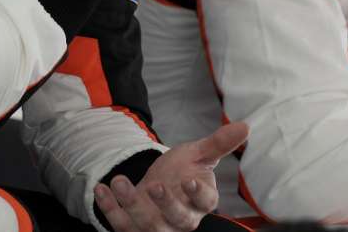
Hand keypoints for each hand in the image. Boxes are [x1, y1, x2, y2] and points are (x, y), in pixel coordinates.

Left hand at [94, 122, 248, 231]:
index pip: (204, 203)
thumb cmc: (182, 170)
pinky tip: (102, 189)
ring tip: (118, 180)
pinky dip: (110, 209)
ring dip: (130, 204)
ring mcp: (158, 226)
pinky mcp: (134, 228)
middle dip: (164, 205)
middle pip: (176, 220)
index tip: (188, 179)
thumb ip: (219, 143)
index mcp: (202, 201)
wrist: (157, 182)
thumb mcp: (198, 153)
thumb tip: (245, 126)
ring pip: (147, 225)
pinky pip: (122, 225)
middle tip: (153, 185)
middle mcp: (182, 219)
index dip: (197, 195)